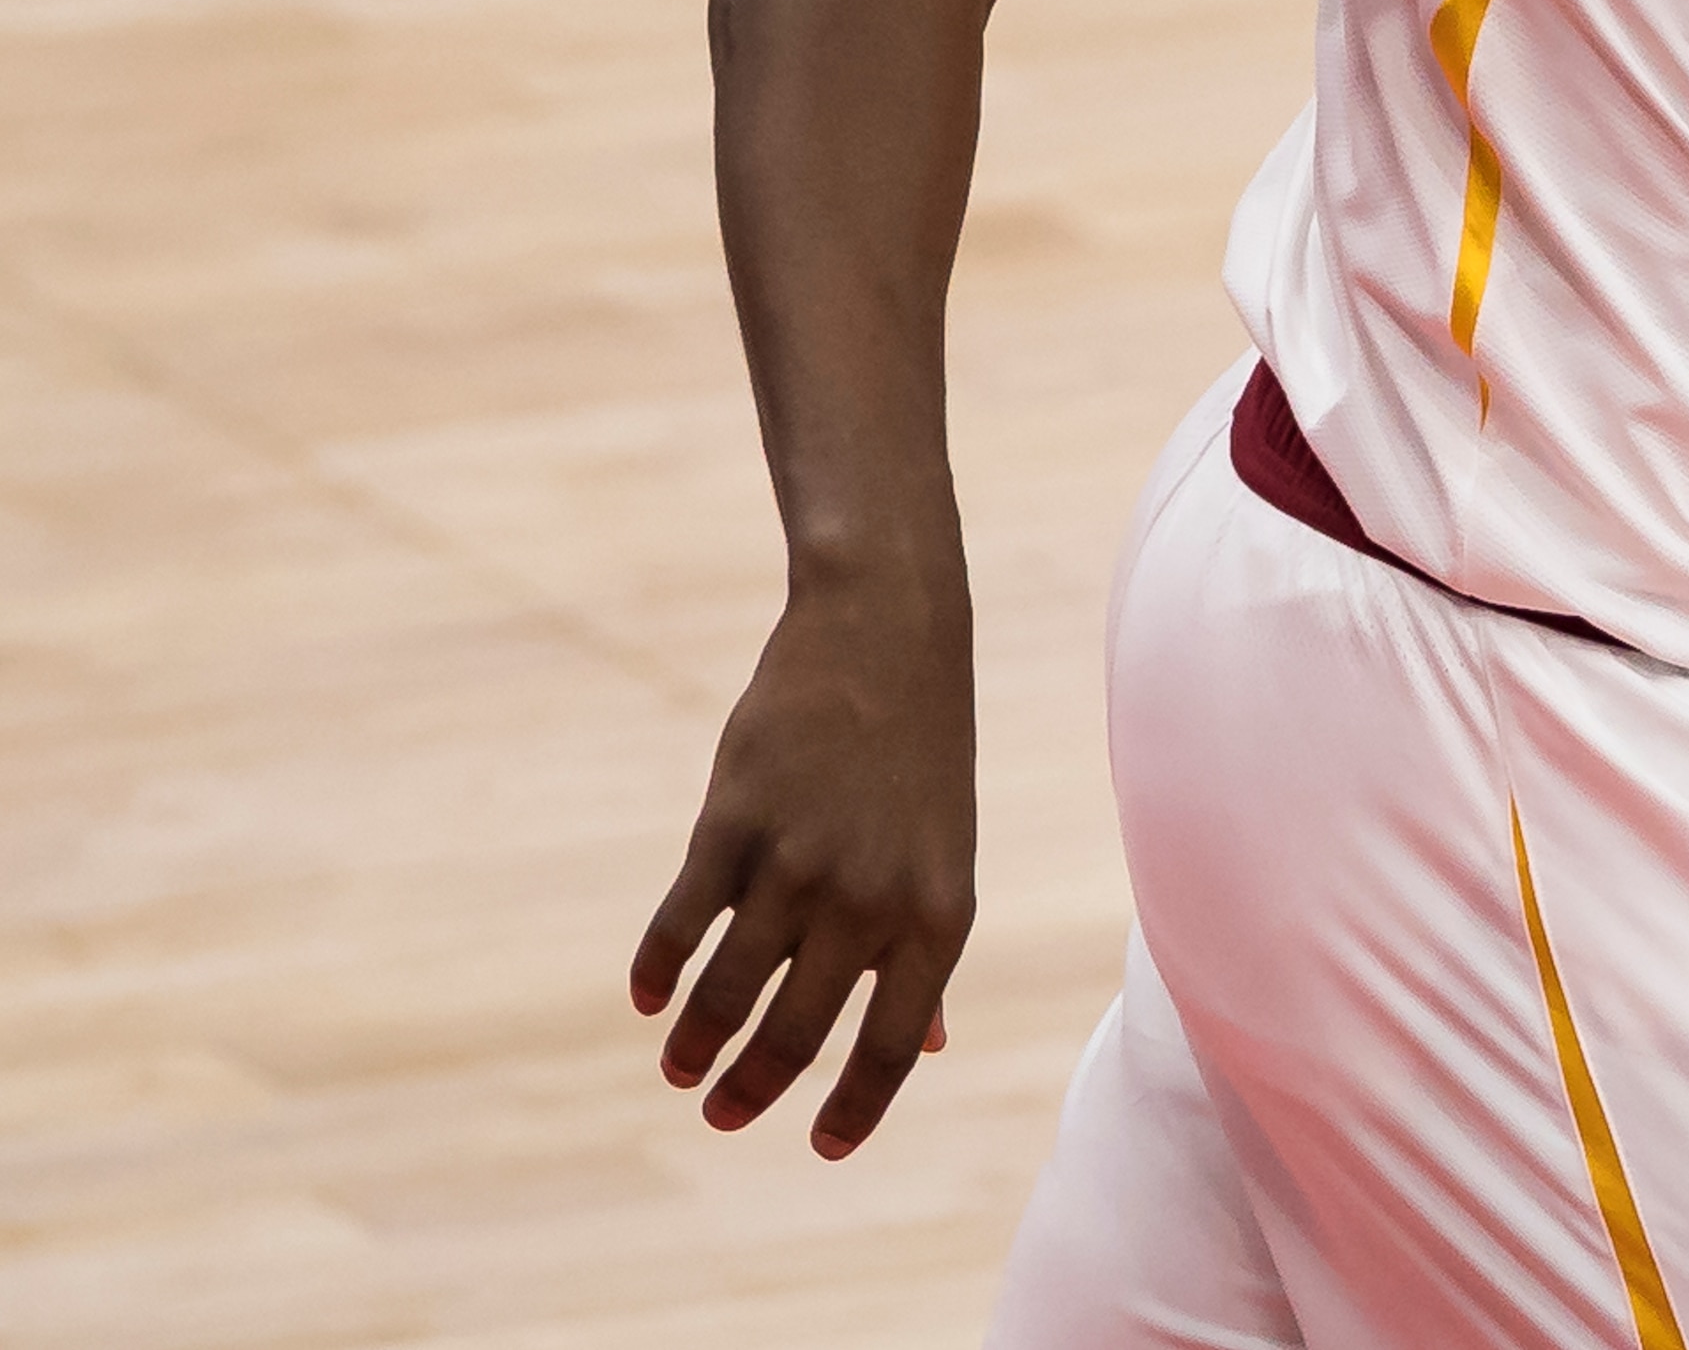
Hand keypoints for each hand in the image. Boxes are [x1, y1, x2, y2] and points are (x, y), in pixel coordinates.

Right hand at [630, 576, 976, 1158]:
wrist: (887, 638)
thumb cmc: (919, 758)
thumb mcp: (944, 853)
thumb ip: (926, 952)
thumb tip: (927, 1048)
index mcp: (937, 914)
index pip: (892, 1045)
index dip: (854, 1108)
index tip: (819, 1146)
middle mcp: (870, 899)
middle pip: (798, 1031)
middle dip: (753, 1087)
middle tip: (721, 1113)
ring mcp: (798, 862)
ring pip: (729, 991)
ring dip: (696, 1042)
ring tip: (678, 1067)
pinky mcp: (734, 823)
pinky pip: (683, 924)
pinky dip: (659, 971)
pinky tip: (648, 996)